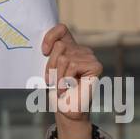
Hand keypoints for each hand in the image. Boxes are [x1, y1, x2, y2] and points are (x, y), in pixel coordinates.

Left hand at [42, 23, 101, 138]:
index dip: (50, 36)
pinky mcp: (95, 65)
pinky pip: (73, 65)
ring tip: (61, 86)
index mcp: (69, 48)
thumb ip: (49, 56)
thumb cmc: (57, 91)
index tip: (43, 52)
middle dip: (50, 65)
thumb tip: (44, 48)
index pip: (61, 29)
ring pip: (64, 57)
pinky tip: (68, 87)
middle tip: (52, 79)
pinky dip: (66, 78)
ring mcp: (89, 56)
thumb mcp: (48, 70)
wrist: (67, 109)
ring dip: (57, 75)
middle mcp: (80, 49)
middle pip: (59, 45)